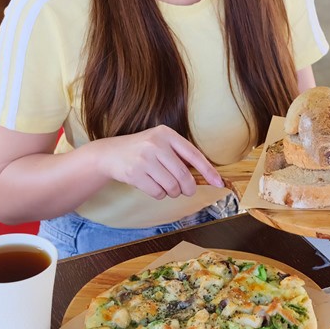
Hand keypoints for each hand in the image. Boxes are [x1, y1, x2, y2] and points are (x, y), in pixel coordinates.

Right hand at [98, 125, 223, 199]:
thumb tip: (206, 175)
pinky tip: (152, 186)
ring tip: (163, 185)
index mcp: (166, 134)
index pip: (194, 154)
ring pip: (171, 187)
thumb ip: (179, 155)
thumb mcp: (160, 143)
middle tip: (186, 191)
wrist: (110, 154)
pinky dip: (159, 194)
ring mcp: (144, 158)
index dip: (208, 170)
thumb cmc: (142, 151)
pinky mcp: (135, 173)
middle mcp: (156, 144)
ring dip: (171, 192)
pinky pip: (158, 193)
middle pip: (183, 176)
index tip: (219, 182)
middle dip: (187, 188)